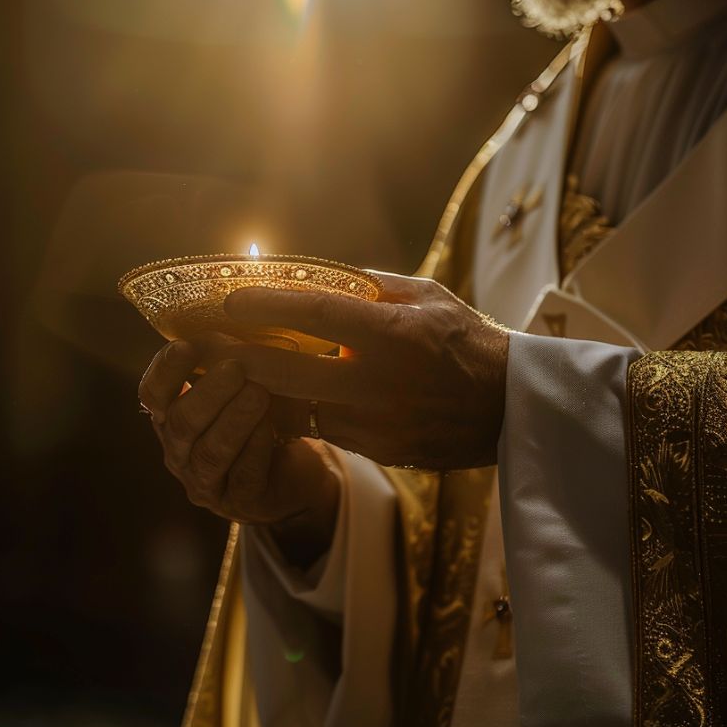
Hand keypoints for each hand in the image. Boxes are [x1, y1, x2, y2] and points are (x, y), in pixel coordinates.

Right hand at [138, 341, 339, 563]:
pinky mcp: (238, 502)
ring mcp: (205, 481)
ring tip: (258, 394)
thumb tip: (240, 311)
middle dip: (208, 393)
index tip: (187, 346)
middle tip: (235, 367)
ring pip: (210, 452)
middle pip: (181, 422)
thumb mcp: (241, 386)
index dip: (166, 371)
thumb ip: (230, 360)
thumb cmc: (262, 419)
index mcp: (171, 417)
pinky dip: (255, 448)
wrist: (293, 473)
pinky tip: (270, 427)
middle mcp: (179, 451)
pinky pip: (242, 476)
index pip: (152, 394)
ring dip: (233, 420)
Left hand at [196, 272, 509, 470]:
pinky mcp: (380, 451)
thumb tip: (315, 275)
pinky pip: (325, 430)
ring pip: (299, 409)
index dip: (264, 307)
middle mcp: (380, 383)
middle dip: (241, 359)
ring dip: (268, 391)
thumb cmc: (469, 340)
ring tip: (242, 371)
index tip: (229, 301)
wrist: (513, 409)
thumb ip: (371, 286)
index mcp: (393, 335)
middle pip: (286, 373)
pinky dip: (304, 412)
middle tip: (212, 346)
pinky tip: (289, 396)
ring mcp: (378, 424)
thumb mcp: (428, 296)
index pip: (313, 316)